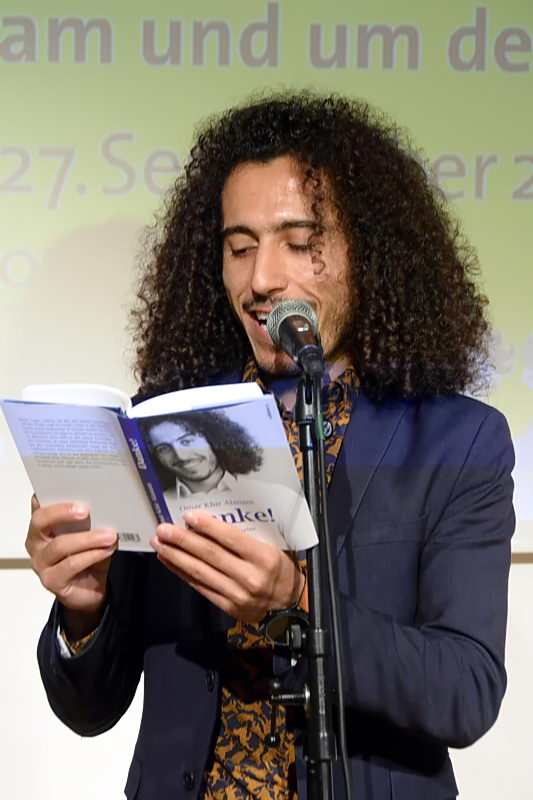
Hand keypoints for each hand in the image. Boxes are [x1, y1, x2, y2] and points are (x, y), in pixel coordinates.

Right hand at [26, 496, 117, 638]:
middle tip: (85, 510)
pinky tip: (106, 550)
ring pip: (60, 545)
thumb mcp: (90, 534)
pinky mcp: (51, 580)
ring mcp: (41, 562)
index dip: (48, 496)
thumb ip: (90, 521)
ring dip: (88, 539)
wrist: (91, 591)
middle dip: (63, 512)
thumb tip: (104, 505)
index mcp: (42, 526)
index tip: (68, 488)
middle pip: (40, 521)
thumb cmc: (88, 558)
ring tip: (109, 535)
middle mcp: (36, 542)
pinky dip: (92, 555)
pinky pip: (71, 565)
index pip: (38, 506)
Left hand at [150, 510, 305, 623]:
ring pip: (201, 572)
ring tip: (160, 544)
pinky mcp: (228, 607)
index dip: (208, 527)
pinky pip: (200, 587)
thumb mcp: (271, 547)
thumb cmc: (278, 568)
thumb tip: (209, 523)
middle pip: (210, 555)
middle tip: (163, 530)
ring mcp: (238, 594)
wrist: (289, 603)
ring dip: (176, 557)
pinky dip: (182, 573)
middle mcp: (250, 576)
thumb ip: (244, 538)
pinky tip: (170, 561)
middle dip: (183, 541)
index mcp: (264, 557)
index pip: (231, 538)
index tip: (188, 516)